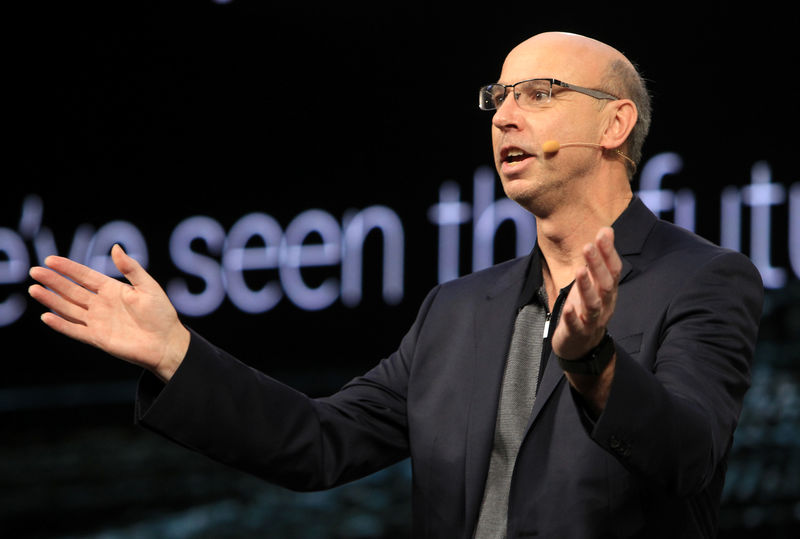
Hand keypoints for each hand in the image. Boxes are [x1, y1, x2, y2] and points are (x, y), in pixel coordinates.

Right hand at [28, 244, 189, 381]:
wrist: (166, 342)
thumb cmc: (161, 314)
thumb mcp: (148, 287)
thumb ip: (131, 269)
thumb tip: (115, 247)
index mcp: (112, 289)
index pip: (85, 276)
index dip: (68, 268)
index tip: (50, 260)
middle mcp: (101, 304)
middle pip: (72, 290)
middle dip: (53, 281)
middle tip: (35, 271)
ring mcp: (98, 321)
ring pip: (69, 308)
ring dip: (51, 300)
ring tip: (34, 289)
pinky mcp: (97, 338)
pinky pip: (75, 330)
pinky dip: (61, 324)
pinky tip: (46, 316)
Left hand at [551, 227, 621, 360]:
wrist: (581, 346)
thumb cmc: (586, 307)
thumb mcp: (594, 282)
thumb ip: (601, 258)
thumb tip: (607, 229)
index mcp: (609, 291)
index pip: (614, 270)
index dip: (609, 252)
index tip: (602, 233)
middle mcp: (605, 305)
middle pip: (605, 284)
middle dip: (598, 265)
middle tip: (588, 246)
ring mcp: (592, 321)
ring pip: (593, 304)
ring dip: (586, 288)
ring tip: (579, 271)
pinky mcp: (578, 333)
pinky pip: (577, 325)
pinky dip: (573, 317)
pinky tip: (568, 308)